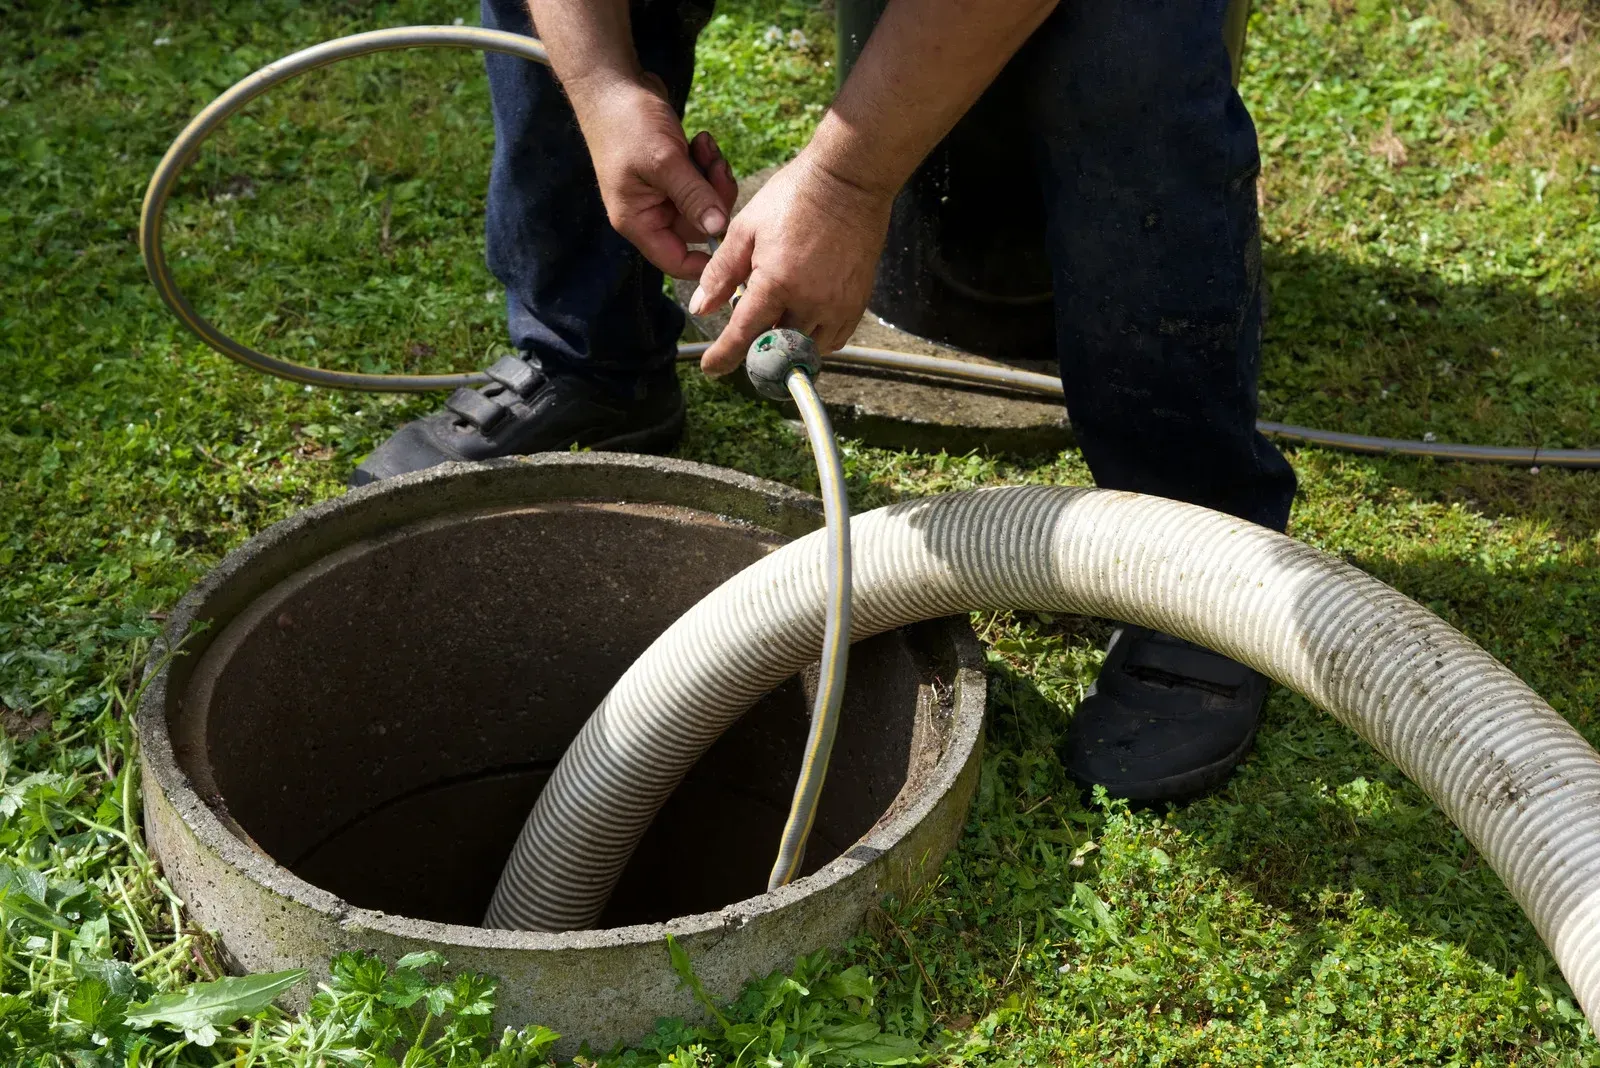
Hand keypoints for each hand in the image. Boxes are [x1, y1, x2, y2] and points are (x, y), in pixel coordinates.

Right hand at [572, 74, 737, 278]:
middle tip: (717, 165)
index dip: (705, 262)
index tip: (732, 242)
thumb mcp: (664, 160)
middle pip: (698, 229)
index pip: (675, 262)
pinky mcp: (673, 174)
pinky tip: (701, 140)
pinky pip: (702, 182)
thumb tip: (719, 230)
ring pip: (704, 203)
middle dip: (714, 198)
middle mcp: (649, 212)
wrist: (613, 82)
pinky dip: (707, 163)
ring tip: (706, 145)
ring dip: (713, 176)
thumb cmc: (628, 122)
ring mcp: (662, 193)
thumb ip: (693, 196)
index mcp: (638, 220)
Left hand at [689, 153, 893, 375]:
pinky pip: (833, 340)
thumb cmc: (794, 197)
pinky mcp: (857, 303)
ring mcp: (838, 305)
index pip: (743, 335)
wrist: (848, 181)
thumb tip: (700, 308)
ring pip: (806, 349)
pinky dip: (814, 340)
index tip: (711, 368)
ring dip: (787, 345)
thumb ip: (720, 272)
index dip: (723, 357)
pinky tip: (802, 322)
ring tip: (775, 322)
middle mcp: (810, 301)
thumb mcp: (745, 229)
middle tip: (746, 336)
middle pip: (776, 348)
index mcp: (776, 281)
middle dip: (757, 348)